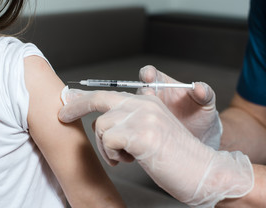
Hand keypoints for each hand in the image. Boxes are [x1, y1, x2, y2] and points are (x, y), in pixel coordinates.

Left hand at [58, 89, 253, 206]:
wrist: (204, 172)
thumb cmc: (175, 157)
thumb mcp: (149, 132)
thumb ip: (128, 122)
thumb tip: (101, 122)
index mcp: (146, 102)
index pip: (108, 94)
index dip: (84, 98)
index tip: (68, 101)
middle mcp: (144, 104)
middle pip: (99, 99)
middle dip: (76, 106)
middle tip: (62, 115)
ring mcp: (143, 117)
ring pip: (102, 126)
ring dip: (105, 146)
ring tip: (123, 156)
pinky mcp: (142, 134)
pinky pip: (109, 141)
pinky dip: (113, 154)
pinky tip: (129, 160)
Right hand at [138, 65, 221, 148]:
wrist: (200, 138)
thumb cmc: (201, 115)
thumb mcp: (207, 103)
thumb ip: (204, 92)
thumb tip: (198, 87)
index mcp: (162, 83)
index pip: (150, 74)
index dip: (148, 74)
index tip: (150, 77)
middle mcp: (151, 96)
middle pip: (139, 90)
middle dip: (143, 92)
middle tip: (150, 95)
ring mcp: (145, 112)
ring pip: (135, 108)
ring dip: (139, 110)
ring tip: (149, 116)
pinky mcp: (143, 127)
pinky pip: (136, 125)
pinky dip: (138, 126)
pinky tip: (148, 130)